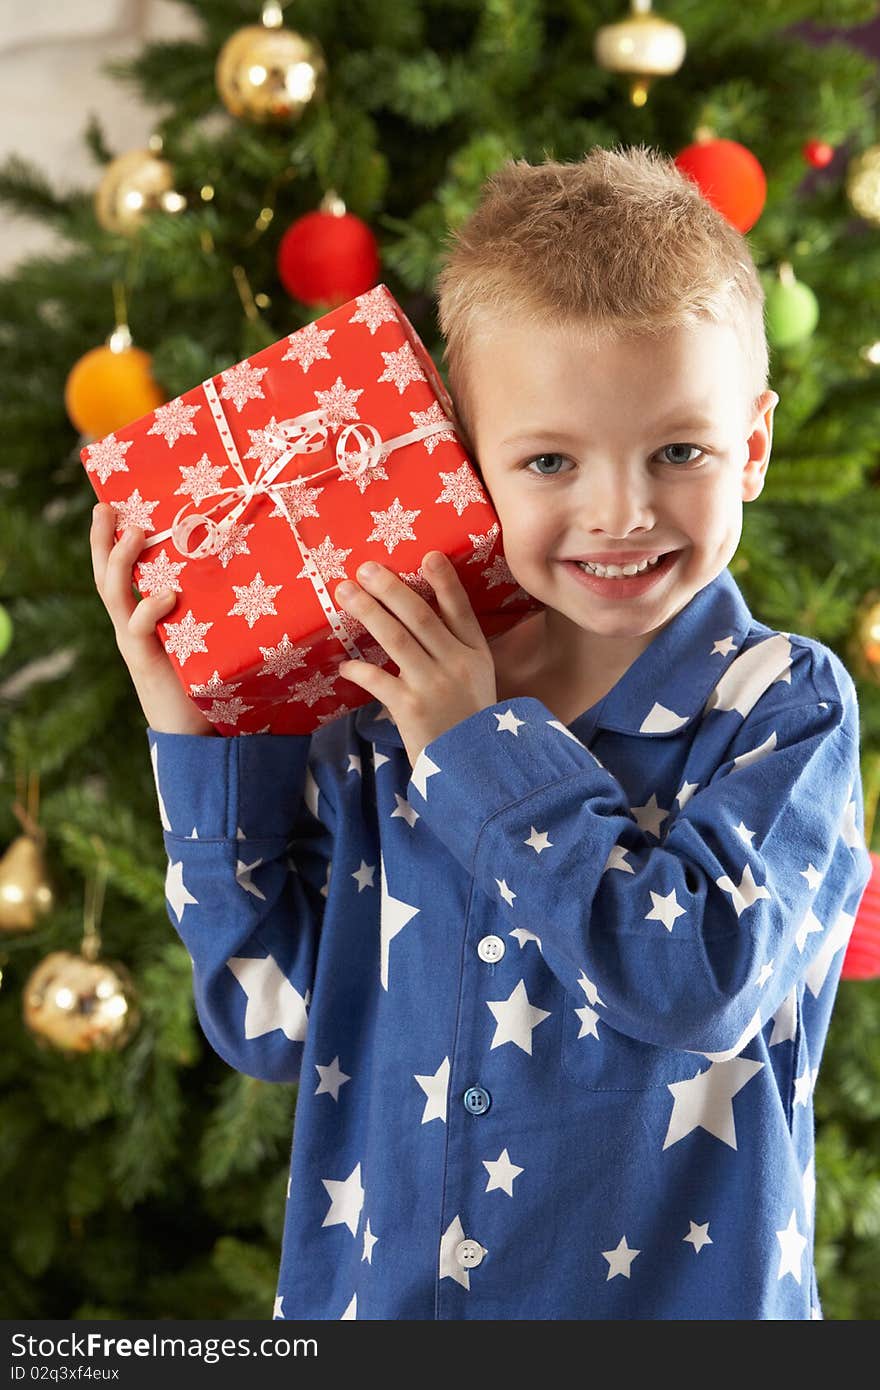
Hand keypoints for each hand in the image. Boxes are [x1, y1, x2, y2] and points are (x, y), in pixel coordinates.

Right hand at [90, 502, 215, 735]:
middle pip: (105, 575)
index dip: (109, 538)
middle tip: (108, 508)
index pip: (118, 570)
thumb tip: (244, 562)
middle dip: (103, 540)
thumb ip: (210, 604)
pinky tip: (167, 595)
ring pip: (114, 595)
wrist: (196, 731)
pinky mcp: (146, 661)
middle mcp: (131, 624)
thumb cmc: (206, 676)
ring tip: (135, 534)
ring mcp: (135, 641)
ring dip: (121, 562)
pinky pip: (140, 629)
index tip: (113, 503)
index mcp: (141, 614)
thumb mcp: (206, 631)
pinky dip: (151, 609)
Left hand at [334, 552, 497, 766]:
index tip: (428, 555)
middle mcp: (456, 664)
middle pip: (420, 617)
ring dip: (368, 612)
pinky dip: (359, 670)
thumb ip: (454, 651)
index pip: (460, 610)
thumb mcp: (476, 680)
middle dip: (390, 589)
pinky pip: (378, 680)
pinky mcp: (411, 708)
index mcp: (475, 654)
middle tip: (365, 568)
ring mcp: (434, 685)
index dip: (444, 581)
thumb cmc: (467, 721)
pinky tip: (344, 666)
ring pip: (396, 639)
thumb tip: (414, 618)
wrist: (471, 768)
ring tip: (345, 593)